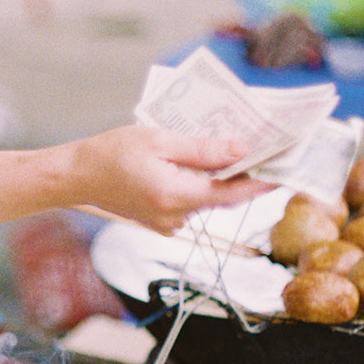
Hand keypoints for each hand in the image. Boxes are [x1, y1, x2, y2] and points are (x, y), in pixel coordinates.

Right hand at [70, 126, 273, 234]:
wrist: (75, 176)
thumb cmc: (111, 153)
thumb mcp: (159, 140)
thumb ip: (202, 150)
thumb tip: (241, 152)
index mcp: (176, 196)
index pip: (233, 193)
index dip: (263, 182)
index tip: (288, 170)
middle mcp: (176, 216)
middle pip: (223, 197)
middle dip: (246, 176)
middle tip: (269, 152)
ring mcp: (168, 223)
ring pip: (207, 199)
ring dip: (221, 179)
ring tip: (235, 150)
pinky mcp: (161, 221)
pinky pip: (191, 202)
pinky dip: (201, 185)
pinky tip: (201, 164)